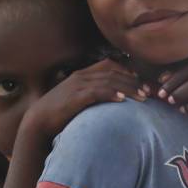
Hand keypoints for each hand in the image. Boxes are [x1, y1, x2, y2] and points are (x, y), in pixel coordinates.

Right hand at [21, 58, 147, 140]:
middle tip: (150, 91)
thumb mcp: (76, 99)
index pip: (110, 65)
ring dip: (129, 89)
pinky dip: (112, 94)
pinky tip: (123, 100)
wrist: (37, 122)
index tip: (142, 82)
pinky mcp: (75, 97)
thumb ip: (92, 94)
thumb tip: (111, 99)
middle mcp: (82, 75)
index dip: (128, 72)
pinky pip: (97, 92)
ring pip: (110, 81)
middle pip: (114, 72)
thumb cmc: (58, 113)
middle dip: (134, 81)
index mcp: (82, 74)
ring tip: (143, 97)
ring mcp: (78, 85)